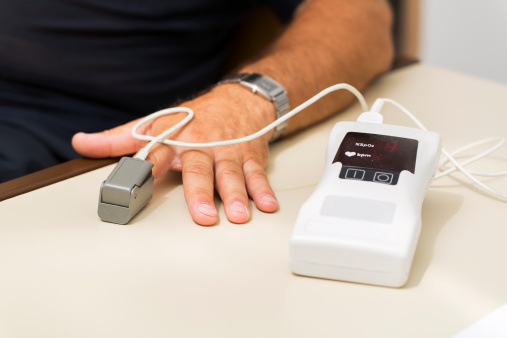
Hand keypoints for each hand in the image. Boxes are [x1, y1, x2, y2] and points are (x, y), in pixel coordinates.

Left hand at [72, 84, 278, 225]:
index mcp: (176, 139)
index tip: (136, 185)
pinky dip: (263, 189)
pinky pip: (257, 173)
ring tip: (239, 214)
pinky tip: (266, 204)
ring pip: (231, 173)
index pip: (156, 153)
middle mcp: (203, 144)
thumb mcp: (157, 123)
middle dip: (201, 192)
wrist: (240, 99)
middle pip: (200, 169)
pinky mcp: (250, 154)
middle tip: (203, 215)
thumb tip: (81, 142)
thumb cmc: (196, 117)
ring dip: (236, 194)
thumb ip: (119, 138)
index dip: (145, 168)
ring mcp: (229, 150)